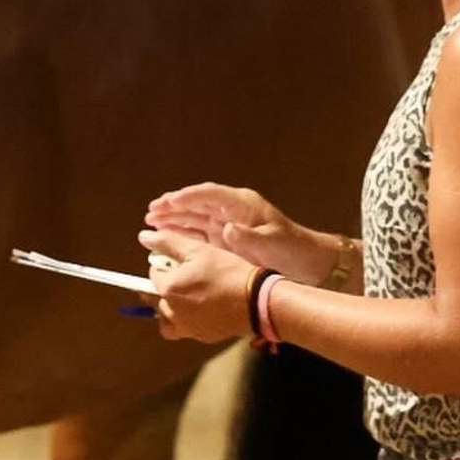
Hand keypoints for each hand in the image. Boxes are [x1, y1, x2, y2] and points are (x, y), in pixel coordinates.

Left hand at [138, 228, 258, 343]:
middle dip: (167, 285)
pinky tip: (203, 308)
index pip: (153, 274)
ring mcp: (188, 327)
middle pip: (158, 296)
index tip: (181, 261)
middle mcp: (173, 312)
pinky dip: (187, 320)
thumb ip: (167, 242)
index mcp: (168, 289)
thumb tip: (143, 237)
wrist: (258, 300)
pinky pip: (185, 329)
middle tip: (188, 276)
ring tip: (191, 295)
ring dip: (172, 307)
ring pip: (168, 318)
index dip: (165, 265)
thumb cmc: (228, 272)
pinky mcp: (203, 336)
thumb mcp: (197, 250)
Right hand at [144, 182, 323, 283]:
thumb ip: (248, 237)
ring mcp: (226, 224)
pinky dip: (181, 232)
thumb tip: (226, 229)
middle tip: (151, 211)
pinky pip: (197, 233)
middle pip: (196, 203)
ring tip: (151, 221)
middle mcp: (230, 211)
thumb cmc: (292, 250)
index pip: (209, 194)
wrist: (309, 265)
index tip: (169, 202)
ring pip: (193, 217)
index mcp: (242, 204)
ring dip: (173, 218)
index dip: (187, 197)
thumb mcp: (272, 244)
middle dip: (173, 206)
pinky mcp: (225, 240)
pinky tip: (165, 234)